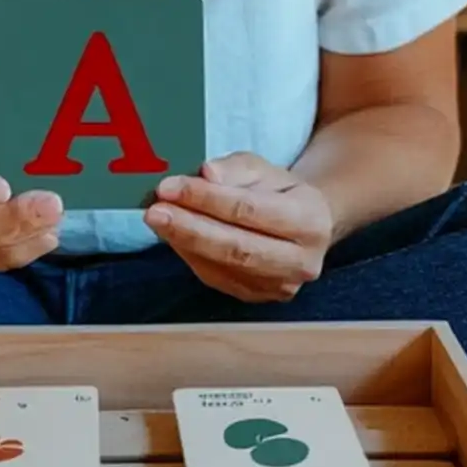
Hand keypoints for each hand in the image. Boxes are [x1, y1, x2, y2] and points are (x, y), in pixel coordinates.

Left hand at [144, 153, 335, 303]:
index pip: (251, 211)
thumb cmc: (281, 193)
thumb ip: (237, 169)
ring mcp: (281, 286)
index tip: (170, 187)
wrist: (306, 225)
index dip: (207, 199)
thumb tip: (208, 174)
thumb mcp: (266, 169)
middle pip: (237, 247)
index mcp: (311, 221)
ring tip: (158, 221)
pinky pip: (216, 278)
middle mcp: (301, 261)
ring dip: (185, 243)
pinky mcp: (258, 297)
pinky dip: (190, 256)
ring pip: (224, 267)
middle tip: (155, 211)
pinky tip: (174, 237)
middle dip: (191, 228)